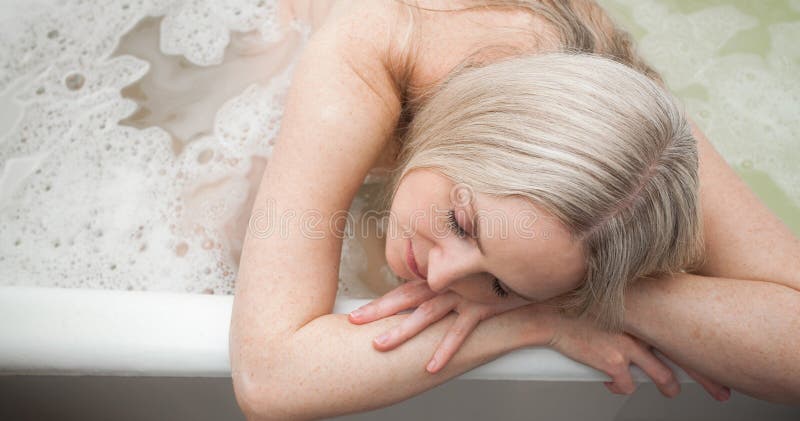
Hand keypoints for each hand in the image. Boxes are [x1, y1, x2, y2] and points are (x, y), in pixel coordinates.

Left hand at [348, 279, 530, 372]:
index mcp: (442, 277)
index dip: (381, 301)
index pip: (405, 289)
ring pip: (426, 314)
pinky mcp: (483, 307)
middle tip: (354, 322)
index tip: (358, 313)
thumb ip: (450, 282)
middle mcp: (448, 284)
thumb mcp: (471, 274)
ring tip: (380, 346)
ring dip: (402, 331)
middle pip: (406, 298)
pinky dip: (445, 350)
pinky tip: (431, 367)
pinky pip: (460, 332)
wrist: (533, 275)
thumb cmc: (499, 277)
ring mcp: (464, 295)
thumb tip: (431, 294)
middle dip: (378, 311)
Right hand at [549, 314, 730, 400]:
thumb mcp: (614, 295)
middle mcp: (642, 326)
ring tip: (671, 390)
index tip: (722, 359)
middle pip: (683, 356)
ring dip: (667, 386)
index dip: (705, 349)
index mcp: (646, 308)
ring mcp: (628, 345)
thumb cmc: (577, 302)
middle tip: (720, 390)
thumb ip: (636, 305)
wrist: (549, 312)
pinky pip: (626, 384)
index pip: (685, 330)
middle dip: (704, 378)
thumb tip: (650, 315)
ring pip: (660, 375)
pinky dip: (621, 385)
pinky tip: (613, 382)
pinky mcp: (611, 362)